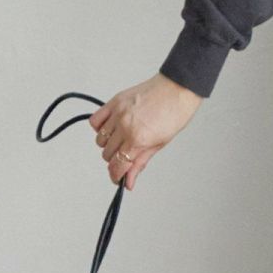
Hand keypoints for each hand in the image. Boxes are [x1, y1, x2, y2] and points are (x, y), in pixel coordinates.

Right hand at [88, 72, 202, 189]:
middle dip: (115, 159)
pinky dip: (99, 128)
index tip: (118, 178)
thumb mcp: (159, 144)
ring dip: (108, 145)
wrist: (177, 90)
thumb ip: (140, 163)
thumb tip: (129, 182)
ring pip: (100, 140)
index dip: (116, 175)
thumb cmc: (174, 115)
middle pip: (107, 154)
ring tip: (120, 140)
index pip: (118, 165)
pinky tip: (111, 128)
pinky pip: (95, 121)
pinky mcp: (114, 102)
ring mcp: (118, 114)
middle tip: (126, 155)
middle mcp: (125, 127)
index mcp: (138, 140)